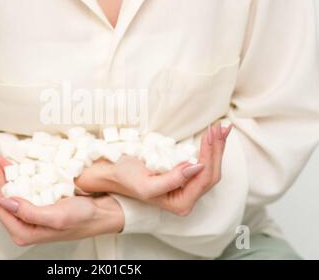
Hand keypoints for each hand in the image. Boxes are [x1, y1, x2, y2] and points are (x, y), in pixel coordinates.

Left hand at [0, 150, 123, 245]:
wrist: (103, 214)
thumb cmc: (83, 219)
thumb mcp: (57, 217)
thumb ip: (28, 212)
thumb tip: (4, 201)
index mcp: (23, 230)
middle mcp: (23, 222)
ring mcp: (29, 211)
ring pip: (5, 188)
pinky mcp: (36, 201)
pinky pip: (17, 185)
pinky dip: (9, 172)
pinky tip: (2, 162)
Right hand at [75, 122, 232, 215]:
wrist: (111, 172)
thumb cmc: (126, 178)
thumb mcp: (147, 183)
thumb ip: (173, 179)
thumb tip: (197, 167)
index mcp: (180, 203)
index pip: (204, 179)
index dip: (210, 156)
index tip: (209, 135)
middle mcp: (186, 197)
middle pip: (211, 173)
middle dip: (217, 149)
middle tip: (218, 127)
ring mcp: (185, 186)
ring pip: (209, 167)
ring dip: (216, 147)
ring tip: (220, 128)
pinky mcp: (182, 175)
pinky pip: (201, 162)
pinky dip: (208, 148)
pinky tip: (213, 137)